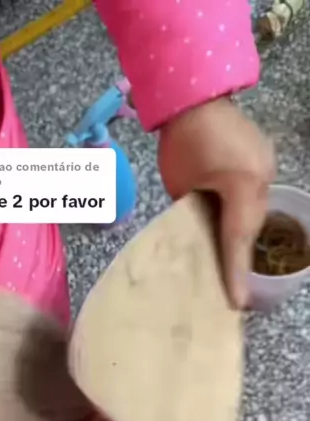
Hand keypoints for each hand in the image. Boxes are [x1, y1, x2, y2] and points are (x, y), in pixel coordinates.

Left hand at [158, 98, 275, 309]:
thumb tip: (198, 235)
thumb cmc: (181, 139)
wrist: (195, 94)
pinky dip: (243, 213)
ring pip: (255, 212)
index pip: (237, 238)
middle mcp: (262, 177)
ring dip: (241, 233)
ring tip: (229, 261)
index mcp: (241, 184)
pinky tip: (230, 224)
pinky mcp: (263, 159)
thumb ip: (193, 213)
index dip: (235, 272)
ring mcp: (266, 165)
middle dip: (240, 255)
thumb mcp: (180, 185)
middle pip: (251, 226)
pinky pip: (255, 196)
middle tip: (231, 287)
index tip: (237, 302)